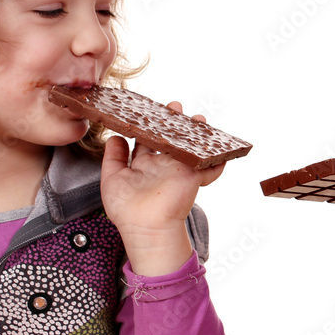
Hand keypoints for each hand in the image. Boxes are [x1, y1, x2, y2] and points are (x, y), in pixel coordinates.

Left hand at [100, 101, 224, 275]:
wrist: (145, 228)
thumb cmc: (126, 210)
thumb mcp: (111, 180)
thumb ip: (112, 158)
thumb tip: (115, 137)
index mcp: (143, 166)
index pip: (148, 141)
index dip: (149, 125)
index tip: (149, 110)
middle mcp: (162, 166)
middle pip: (171, 139)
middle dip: (174, 122)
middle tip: (175, 106)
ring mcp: (178, 171)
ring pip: (190, 148)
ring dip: (197, 133)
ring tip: (199, 119)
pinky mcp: (192, 178)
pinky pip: (209, 169)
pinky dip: (217, 163)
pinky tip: (222, 154)